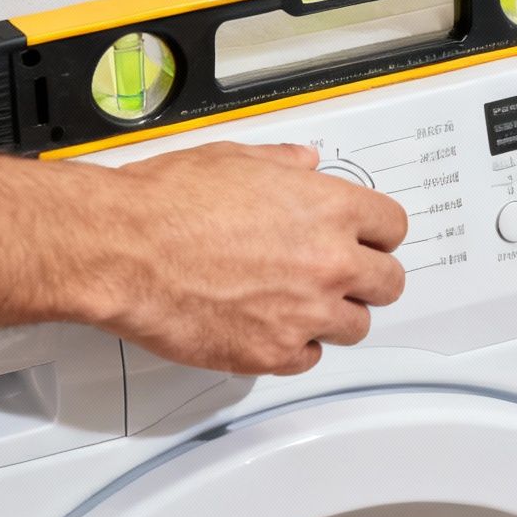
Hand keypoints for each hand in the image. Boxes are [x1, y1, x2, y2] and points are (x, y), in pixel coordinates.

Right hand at [84, 142, 407, 374]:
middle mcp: (329, 263)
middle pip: (388, 283)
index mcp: (328, 209)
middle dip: (368, 279)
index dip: (378, 234)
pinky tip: (271, 329)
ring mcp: (305, 313)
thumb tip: (304, 163)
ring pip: (356, 327)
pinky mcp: (273, 353)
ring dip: (335, 317)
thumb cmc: (167, 202)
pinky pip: (309, 359)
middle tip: (344, 278)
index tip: (368, 240)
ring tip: (301, 305)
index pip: (393, 227)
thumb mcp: (235, 158)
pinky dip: (295, 348)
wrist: (123, 249)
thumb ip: (283, 165)